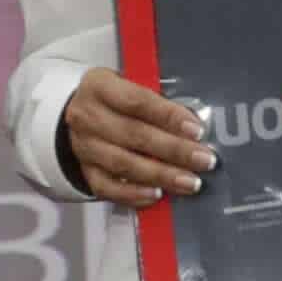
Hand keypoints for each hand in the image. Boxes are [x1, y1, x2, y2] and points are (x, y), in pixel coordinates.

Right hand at [58, 65, 212, 207]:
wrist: (78, 113)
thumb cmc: (114, 98)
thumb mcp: (130, 85)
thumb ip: (157, 101)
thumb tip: (194, 125)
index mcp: (100, 86)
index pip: (137, 101)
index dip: (169, 116)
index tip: (196, 130)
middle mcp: (87, 116)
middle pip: (134, 135)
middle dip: (174, 150)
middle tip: (203, 160)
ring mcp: (84, 146)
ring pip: (125, 164)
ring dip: (161, 175)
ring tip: (190, 182)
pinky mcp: (85, 170)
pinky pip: (109, 188)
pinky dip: (134, 194)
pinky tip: (158, 195)